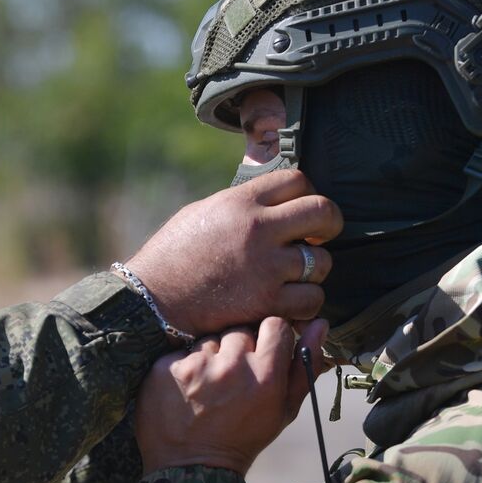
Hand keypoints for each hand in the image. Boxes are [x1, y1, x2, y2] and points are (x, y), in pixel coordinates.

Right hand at [124, 170, 340, 337]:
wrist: (151, 301)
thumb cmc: (172, 256)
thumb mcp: (203, 212)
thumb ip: (241, 205)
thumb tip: (273, 202)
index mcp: (240, 201)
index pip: (298, 179)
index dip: (308, 192)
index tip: (302, 209)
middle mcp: (258, 229)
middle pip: (323, 211)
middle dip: (329, 224)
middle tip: (320, 236)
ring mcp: (265, 267)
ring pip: (323, 262)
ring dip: (314, 270)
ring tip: (295, 275)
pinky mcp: (266, 303)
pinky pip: (312, 299)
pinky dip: (306, 303)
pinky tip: (290, 301)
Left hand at [134, 317, 329, 475]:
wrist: (194, 468)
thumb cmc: (245, 437)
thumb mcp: (284, 408)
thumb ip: (304, 364)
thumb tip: (320, 323)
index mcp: (266, 375)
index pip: (274, 324)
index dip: (269, 337)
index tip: (262, 353)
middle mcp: (231, 365)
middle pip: (240, 329)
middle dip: (238, 348)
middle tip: (232, 378)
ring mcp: (196, 365)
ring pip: (210, 338)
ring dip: (211, 356)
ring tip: (209, 386)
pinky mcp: (167, 368)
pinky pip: (182, 351)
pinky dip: (185, 366)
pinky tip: (188, 389)